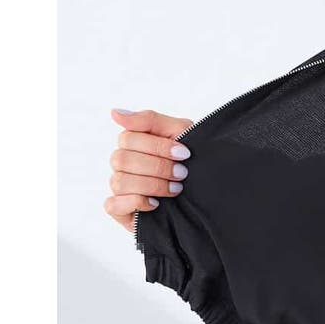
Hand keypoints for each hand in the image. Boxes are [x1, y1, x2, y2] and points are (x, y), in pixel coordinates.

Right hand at [104, 108, 193, 231]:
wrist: (212, 191)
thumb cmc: (194, 159)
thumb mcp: (180, 132)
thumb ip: (149, 120)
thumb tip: (114, 113)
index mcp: (133, 143)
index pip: (128, 138)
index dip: (157, 147)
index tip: (184, 153)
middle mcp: (123, 165)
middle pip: (122, 159)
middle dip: (158, 167)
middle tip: (182, 173)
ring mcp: (120, 188)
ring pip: (120, 182)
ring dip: (152, 185)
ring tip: (176, 189)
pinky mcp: (121, 210)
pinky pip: (112, 205)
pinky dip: (135, 203)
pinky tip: (156, 204)